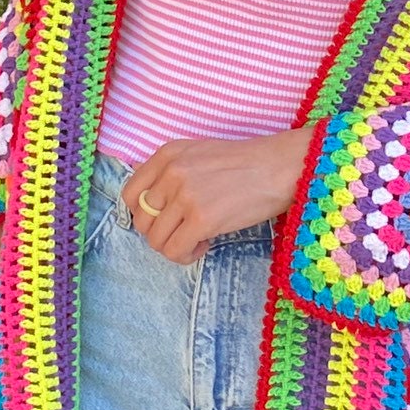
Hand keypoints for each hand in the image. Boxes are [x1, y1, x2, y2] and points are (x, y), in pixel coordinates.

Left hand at [122, 130, 312, 261]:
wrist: (280, 167)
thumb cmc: (245, 164)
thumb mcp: (199, 154)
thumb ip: (171, 171)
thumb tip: (148, 198)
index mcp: (167, 154)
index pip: (130, 195)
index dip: (142, 215)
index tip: (162, 220)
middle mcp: (171, 173)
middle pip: (141, 221)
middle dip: (160, 233)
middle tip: (184, 231)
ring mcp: (185, 196)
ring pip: (156, 240)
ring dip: (174, 246)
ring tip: (198, 238)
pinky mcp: (201, 219)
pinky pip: (174, 251)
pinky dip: (186, 255)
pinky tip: (205, 244)